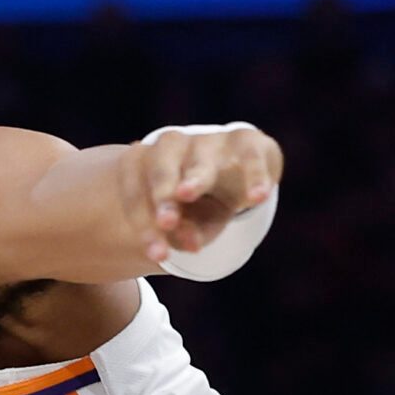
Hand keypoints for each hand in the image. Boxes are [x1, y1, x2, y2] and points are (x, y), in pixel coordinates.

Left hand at [130, 124, 280, 265]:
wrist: (237, 171)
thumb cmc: (200, 204)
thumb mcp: (190, 223)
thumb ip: (186, 233)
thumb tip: (190, 245)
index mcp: (149, 165)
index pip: (137, 189)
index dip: (144, 222)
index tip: (157, 254)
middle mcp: (175, 147)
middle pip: (161, 166)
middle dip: (161, 194)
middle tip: (165, 222)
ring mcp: (210, 140)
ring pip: (200, 158)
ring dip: (195, 176)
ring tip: (187, 193)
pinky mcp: (246, 140)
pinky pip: (249, 155)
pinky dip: (254, 174)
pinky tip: (258, 197)